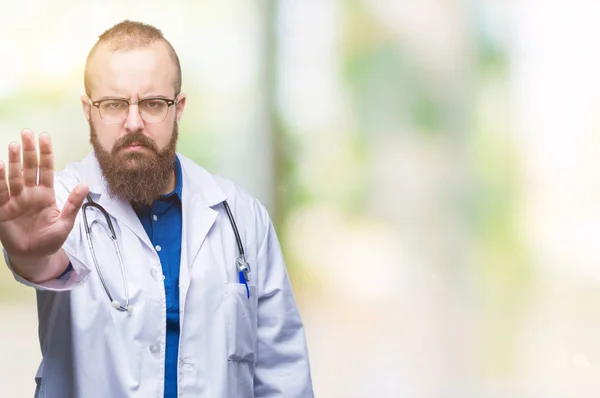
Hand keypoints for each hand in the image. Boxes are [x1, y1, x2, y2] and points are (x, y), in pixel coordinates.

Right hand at [0, 129, 88, 259]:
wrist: (34, 256)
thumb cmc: (50, 239)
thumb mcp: (65, 223)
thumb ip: (73, 204)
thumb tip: (85, 184)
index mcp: (45, 194)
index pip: (46, 170)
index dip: (46, 154)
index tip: (45, 137)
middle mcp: (29, 193)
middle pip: (29, 168)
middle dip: (28, 151)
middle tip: (27, 132)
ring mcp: (15, 200)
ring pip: (14, 177)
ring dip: (13, 162)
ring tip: (14, 145)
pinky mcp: (3, 210)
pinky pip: (1, 193)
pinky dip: (0, 180)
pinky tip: (0, 166)